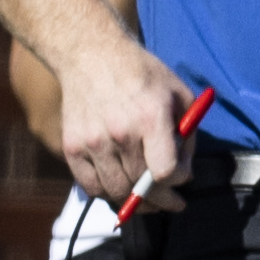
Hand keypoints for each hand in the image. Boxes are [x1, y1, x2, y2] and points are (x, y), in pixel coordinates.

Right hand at [53, 37, 191, 209]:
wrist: (91, 56)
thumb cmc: (142, 74)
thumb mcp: (178, 93)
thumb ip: (187, 133)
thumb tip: (184, 171)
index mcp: (150, 118)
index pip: (164, 172)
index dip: (177, 181)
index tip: (182, 179)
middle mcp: (120, 133)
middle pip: (142, 186)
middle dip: (162, 199)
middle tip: (171, 203)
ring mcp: (93, 142)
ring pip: (117, 191)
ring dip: (135, 202)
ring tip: (148, 202)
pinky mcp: (72, 147)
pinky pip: (91, 186)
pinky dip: (107, 194)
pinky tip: (121, 191)